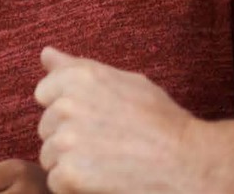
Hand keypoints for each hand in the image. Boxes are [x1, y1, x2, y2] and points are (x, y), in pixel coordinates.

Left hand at [33, 47, 203, 193]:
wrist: (188, 164)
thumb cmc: (162, 123)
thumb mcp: (126, 82)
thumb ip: (79, 68)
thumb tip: (45, 54)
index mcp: (79, 78)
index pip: (45, 94)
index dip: (67, 110)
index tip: (94, 119)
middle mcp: (66, 105)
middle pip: (46, 127)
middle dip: (68, 137)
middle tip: (106, 144)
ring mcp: (66, 140)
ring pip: (49, 155)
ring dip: (70, 163)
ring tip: (107, 162)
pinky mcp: (70, 173)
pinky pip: (56, 181)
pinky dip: (74, 187)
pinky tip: (103, 180)